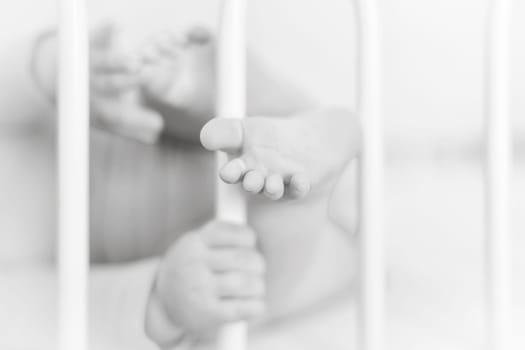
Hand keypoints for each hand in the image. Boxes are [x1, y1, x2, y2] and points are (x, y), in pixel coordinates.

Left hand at [90, 23, 162, 142]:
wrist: (57, 78)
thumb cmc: (93, 102)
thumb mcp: (110, 118)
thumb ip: (132, 128)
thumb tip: (153, 137)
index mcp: (98, 108)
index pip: (117, 117)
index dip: (137, 123)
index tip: (158, 123)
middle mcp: (91, 87)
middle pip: (109, 85)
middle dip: (127, 82)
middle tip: (146, 76)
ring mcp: (88, 64)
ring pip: (101, 62)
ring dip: (117, 61)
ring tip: (134, 62)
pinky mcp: (87, 44)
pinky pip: (94, 36)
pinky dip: (104, 30)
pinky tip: (116, 25)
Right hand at [145, 221, 265, 344]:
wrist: (164, 302)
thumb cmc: (192, 268)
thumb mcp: (197, 243)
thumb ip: (223, 236)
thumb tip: (252, 237)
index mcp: (194, 242)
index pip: (232, 233)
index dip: (248, 239)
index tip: (249, 245)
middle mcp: (194, 263)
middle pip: (243, 258)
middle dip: (257, 264)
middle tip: (258, 269)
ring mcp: (199, 289)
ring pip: (246, 283)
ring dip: (258, 286)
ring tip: (256, 288)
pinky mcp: (206, 314)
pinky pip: (242, 308)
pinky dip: (256, 307)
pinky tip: (255, 305)